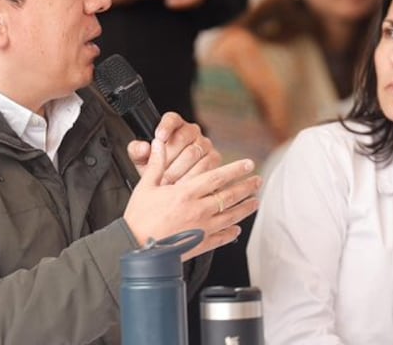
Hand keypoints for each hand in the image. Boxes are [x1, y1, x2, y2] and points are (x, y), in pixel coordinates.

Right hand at [124, 139, 260, 260]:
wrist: (134, 248)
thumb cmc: (138, 218)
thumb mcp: (145, 187)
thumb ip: (156, 165)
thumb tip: (157, 144)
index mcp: (186, 193)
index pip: (217, 177)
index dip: (235, 169)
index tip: (248, 164)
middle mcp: (198, 210)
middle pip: (229, 196)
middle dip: (246, 187)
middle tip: (258, 180)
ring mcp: (201, 229)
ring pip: (230, 216)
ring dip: (245, 208)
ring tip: (256, 202)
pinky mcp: (199, 245)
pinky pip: (220, 238)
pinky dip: (231, 233)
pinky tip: (237, 230)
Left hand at [127, 112, 219, 184]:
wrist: (173, 184)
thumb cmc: (157, 167)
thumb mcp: (143, 160)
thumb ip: (138, 151)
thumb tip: (144, 148)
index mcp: (174, 125)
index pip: (171, 119)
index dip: (165, 127)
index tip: (158, 137)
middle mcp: (192, 131)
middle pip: (181, 139)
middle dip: (168, 159)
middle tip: (158, 174)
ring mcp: (205, 144)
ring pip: (193, 154)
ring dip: (178, 170)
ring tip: (167, 183)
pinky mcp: (214, 158)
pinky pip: (205, 166)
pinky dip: (191, 178)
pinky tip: (181, 185)